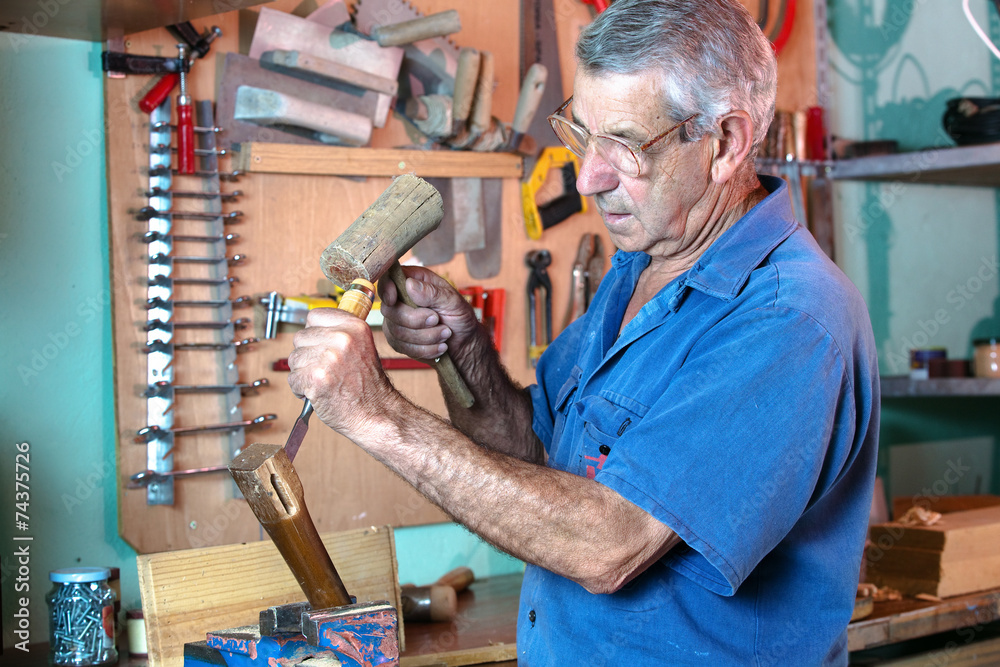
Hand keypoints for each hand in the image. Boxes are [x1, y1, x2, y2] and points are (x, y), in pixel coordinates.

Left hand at [287, 307, 397, 438]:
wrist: (376, 414)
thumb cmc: (368, 386)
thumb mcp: (362, 347)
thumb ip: (340, 332)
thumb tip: (313, 324)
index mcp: (354, 327)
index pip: (314, 315)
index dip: (314, 332)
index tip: (321, 345)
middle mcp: (343, 339)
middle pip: (300, 337)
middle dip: (307, 355)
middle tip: (325, 369)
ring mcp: (329, 358)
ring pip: (294, 358)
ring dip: (303, 373)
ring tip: (324, 381)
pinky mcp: (316, 379)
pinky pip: (293, 378)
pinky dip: (301, 389)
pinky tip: (318, 392)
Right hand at [378, 266, 480, 361]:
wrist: (464, 344)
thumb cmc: (459, 317)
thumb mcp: (453, 301)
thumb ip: (432, 292)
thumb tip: (410, 284)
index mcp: (414, 281)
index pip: (388, 279)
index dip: (386, 289)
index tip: (393, 299)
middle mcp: (401, 300)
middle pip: (389, 310)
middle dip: (415, 320)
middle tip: (437, 320)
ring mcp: (396, 321)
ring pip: (396, 331)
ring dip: (425, 336)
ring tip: (445, 333)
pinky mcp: (398, 341)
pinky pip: (402, 347)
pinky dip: (424, 349)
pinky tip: (439, 346)